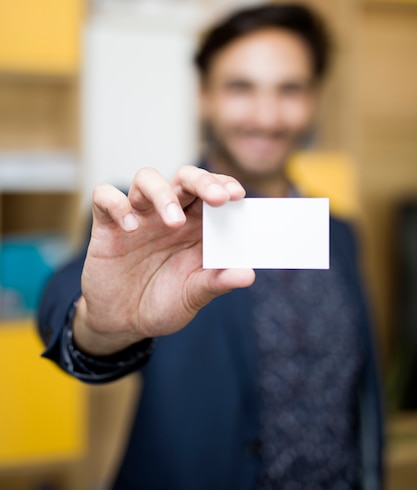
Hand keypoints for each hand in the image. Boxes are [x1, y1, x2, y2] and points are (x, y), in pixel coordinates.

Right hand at [73, 165, 254, 355]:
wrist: (122, 322)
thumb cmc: (163, 302)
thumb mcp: (192, 297)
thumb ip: (216, 283)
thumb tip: (248, 275)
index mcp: (195, 224)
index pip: (212, 190)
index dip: (224, 185)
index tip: (238, 196)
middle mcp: (167, 212)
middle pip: (184, 177)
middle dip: (202, 181)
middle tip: (218, 198)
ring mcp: (137, 215)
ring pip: (146, 178)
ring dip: (162, 193)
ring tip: (174, 222)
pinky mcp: (107, 225)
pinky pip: (104, 197)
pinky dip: (116, 204)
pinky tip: (130, 227)